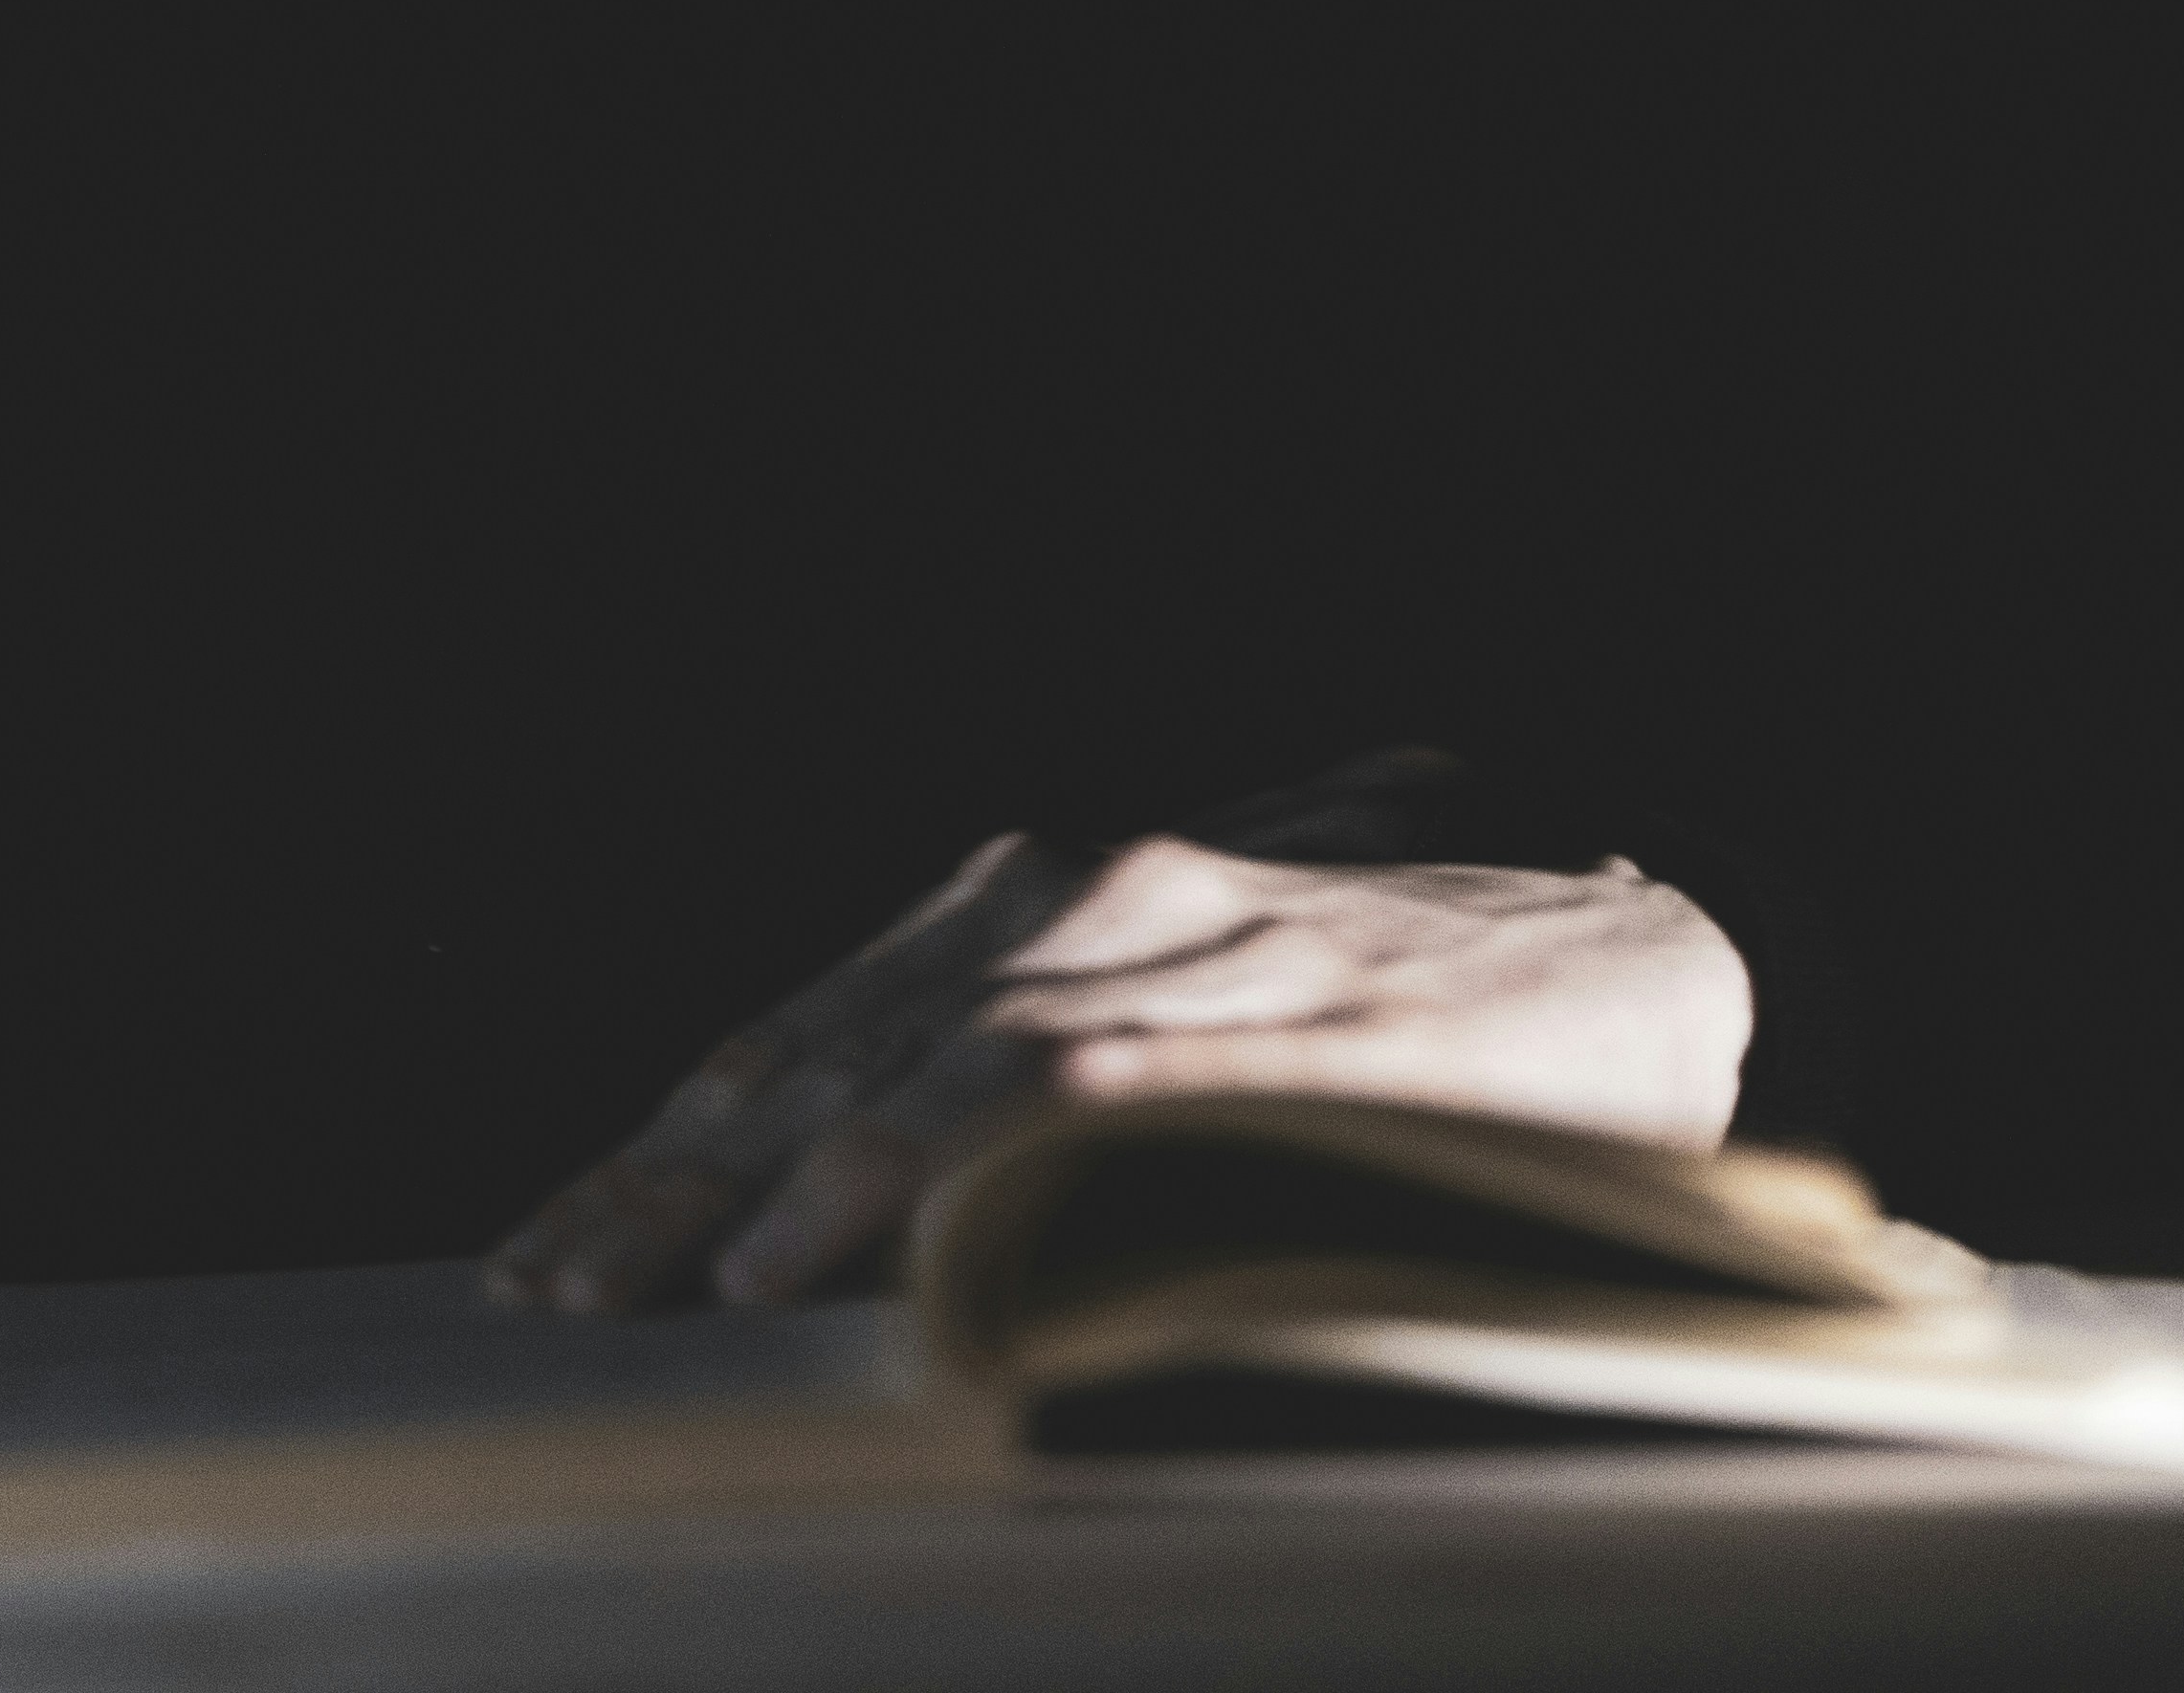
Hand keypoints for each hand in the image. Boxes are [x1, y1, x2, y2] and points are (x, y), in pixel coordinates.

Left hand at [485, 825, 1753, 1313]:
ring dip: (827, 1165)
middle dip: (683, 1172)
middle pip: (847, 1039)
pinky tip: (947, 1205)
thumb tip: (833, 1213)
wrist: (1638, 942)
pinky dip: (1033, 1139)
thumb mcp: (1171, 1018)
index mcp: (1048, 897)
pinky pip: (1148, 1074)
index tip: (546, 1250)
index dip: (668, 1140)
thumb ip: (1022, 1087)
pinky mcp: (1313, 1022)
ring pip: (970, 1045)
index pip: (811, 1026)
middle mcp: (1101, 897)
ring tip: (709, 1274)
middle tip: (551, 1285)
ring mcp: (1206, 953)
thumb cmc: (1381, 1004)